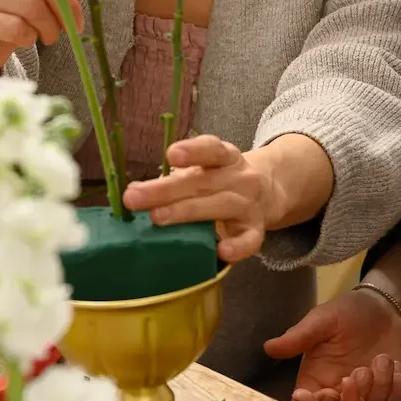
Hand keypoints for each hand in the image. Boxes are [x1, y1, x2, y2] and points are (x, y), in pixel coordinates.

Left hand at [124, 135, 267, 261]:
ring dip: (187, 211)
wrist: (268, 194)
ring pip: (221, 206)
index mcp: (226, 158)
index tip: (171, 155)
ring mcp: (250, 205)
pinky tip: (221, 251)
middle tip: (134, 197)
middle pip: (204, 182)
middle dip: (166, 189)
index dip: (192, 151)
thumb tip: (132, 191)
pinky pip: (249, 241)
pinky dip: (237, 247)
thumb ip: (172, 180)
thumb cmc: (221, 183)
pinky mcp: (256, 231)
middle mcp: (240, 178)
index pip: (211, 149)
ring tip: (157, 218)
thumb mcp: (203, 173)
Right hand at [264, 288, 400, 400]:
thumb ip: (299, 337)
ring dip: (376, 391)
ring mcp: (367, 399)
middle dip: (353, 400)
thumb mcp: (323, 320)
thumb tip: (268, 347)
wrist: (386, 308)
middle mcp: (340, 396)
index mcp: (317, 382)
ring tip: (380, 359)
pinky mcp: (390, 396)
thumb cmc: (349, 311)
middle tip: (360, 372)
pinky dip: (396, 390)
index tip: (329, 391)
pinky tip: (396, 365)